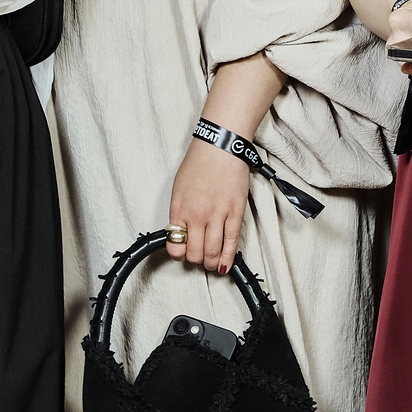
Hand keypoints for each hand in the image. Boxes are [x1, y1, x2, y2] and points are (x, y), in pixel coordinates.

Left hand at [167, 137, 249, 273]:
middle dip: (196, 260)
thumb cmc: (199, 163)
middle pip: (195, 253)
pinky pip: (231, 241)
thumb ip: (179, 213)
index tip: (183, 252)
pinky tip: (225, 264)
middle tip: (199, 258)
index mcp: (180, 209)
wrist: (220, 146)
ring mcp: (218, 214)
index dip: (179, 254)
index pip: (175, 245)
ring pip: (213, 251)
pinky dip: (228, 256)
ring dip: (211, 262)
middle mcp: (197, 215)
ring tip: (211, 263)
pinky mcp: (236, 212)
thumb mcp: (178, 189)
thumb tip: (182, 233)